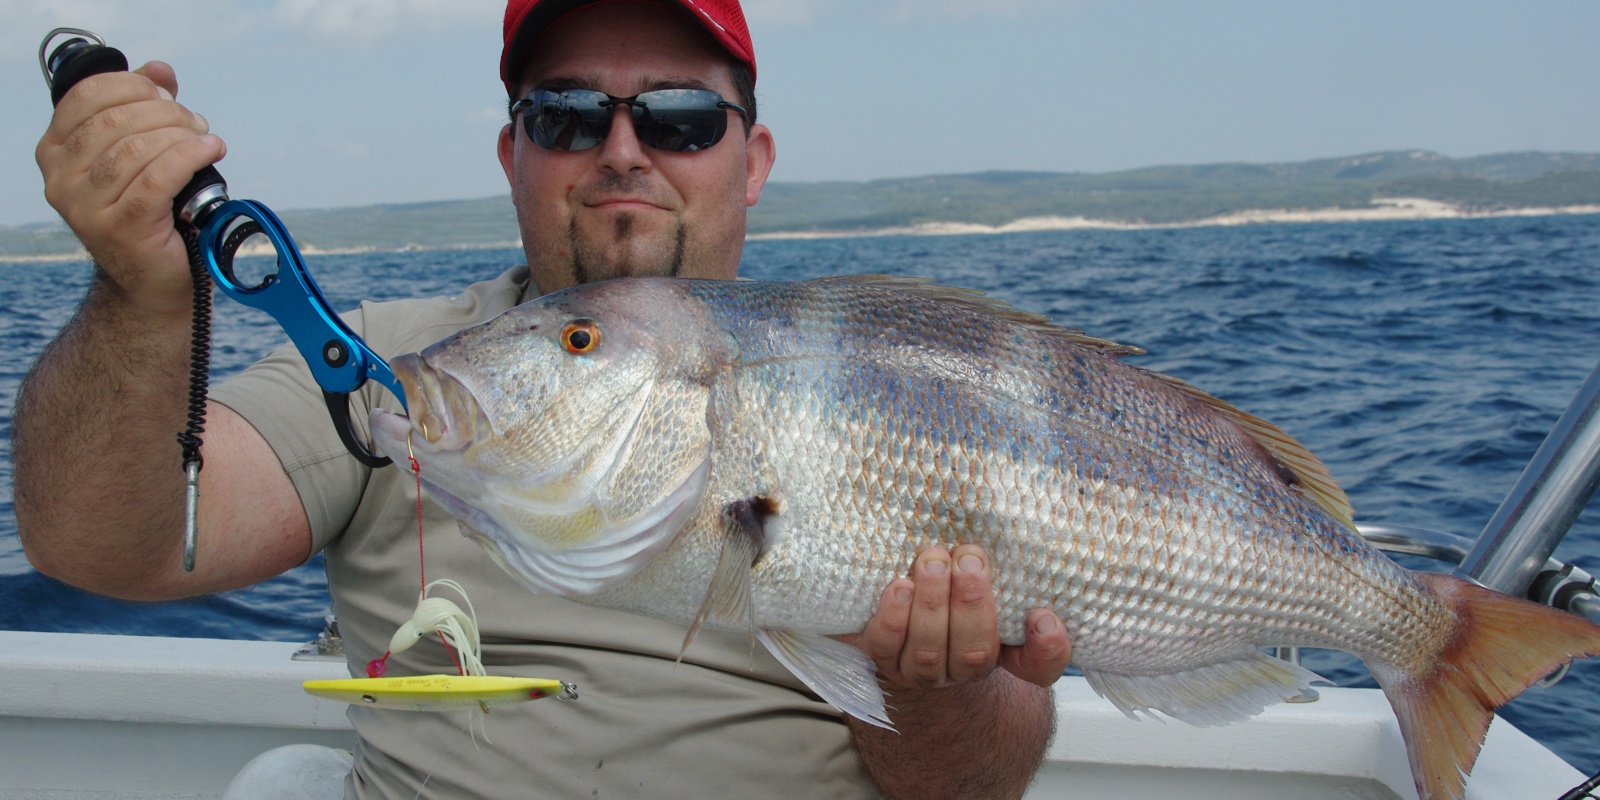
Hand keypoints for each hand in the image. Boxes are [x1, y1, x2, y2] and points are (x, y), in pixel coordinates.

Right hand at [36, 61, 225, 316]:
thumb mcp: (139, 154)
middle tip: (194, 122)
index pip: (85, 97)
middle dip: (164, 112)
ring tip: (205, 139)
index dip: (131, 85)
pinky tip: (212, 150)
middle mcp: (61, 179)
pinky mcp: (121, 227)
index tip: (166, 92)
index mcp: (56, 152)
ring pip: (136, 149)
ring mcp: (86, 207)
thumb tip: (160, 69)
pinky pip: (157, 178)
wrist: (154, 279)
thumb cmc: (149, 212)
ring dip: (180, 135)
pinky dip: (189, 156)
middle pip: (113, 121)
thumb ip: (142, 108)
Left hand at [844, 544, 1071, 689]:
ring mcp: (920, 670)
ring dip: (932, 604)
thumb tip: (1037, 589)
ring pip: (929, 651)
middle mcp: (963, 669)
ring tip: (932, 562)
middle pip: (975, 653)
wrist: (899, 609)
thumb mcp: (984, 582)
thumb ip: (1010, 578)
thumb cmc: (951, 592)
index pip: (1038, 667)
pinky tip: (899, 586)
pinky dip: (893, 617)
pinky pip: (885, 646)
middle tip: (968, 559)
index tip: (1043, 616)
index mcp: (1000, 652)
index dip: (1048, 649)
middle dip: (971, 603)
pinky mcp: (881, 657)